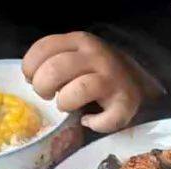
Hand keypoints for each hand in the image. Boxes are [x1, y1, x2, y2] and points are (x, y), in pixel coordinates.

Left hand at [22, 32, 152, 132]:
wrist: (140, 81)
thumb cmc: (99, 71)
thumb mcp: (77, 54)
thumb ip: (55, 58)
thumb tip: (32, 78)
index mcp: (81, 41)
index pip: (44, 48)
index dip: (30, 66)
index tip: (30, 78)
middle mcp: (97, 56)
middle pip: (56, 69)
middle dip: (42, 86)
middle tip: (46, 95)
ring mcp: (113, 79)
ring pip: (78, 90)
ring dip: (65, 102)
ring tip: (65, 106)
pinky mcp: (127, 103)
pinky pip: (106, 118)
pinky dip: (95, 124)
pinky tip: (90, 122)